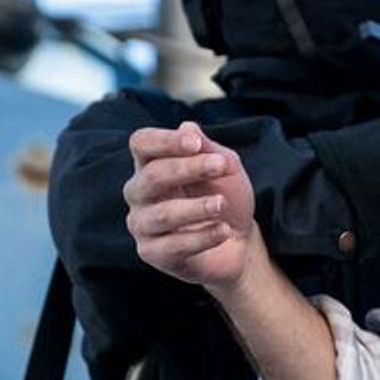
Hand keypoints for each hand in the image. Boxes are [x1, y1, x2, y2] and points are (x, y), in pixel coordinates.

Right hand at [125, 121, 255, 288]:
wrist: (239, 242)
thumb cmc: (225, 197)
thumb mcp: (225, 168)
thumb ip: (208, 148)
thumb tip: (188, 126)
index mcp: (151, 164)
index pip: (141, 143)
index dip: (165, 141)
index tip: (196, 143)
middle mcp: (139, 192)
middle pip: (151, 175)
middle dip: (188, 168)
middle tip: (221, 166)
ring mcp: (142, 223)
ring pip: (161, 214)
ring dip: (196, 207)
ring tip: (222, 204)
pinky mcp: (151, 253)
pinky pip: (173, 245)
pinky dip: (203, 237)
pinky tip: (223, 231)